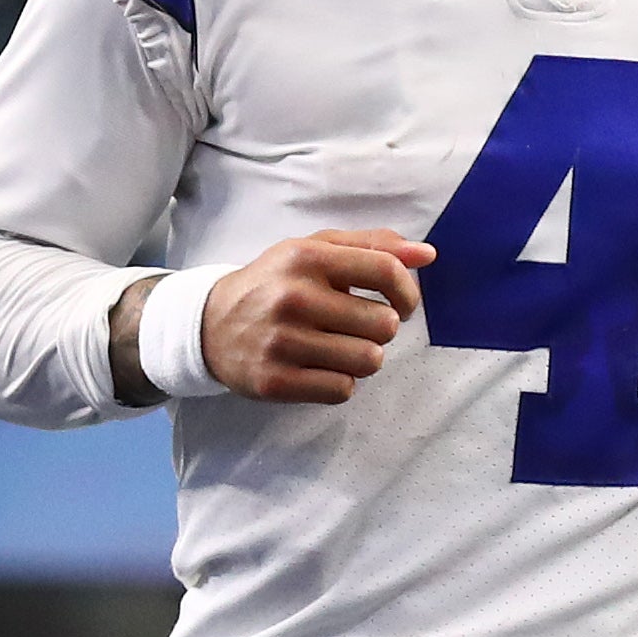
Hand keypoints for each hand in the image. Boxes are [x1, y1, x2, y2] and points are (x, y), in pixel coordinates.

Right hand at [200, 231, 437, 405]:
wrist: (209, 324)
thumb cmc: (276, 284)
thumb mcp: (314, 251)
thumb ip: (372, 246)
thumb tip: (427, 255)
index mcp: (306, 257)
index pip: (386, 270)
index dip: (408, 292)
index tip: (404, 305)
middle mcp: (293, 297)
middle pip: (384, 324)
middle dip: (380, 330)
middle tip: (358, 328)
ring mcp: (281, 341)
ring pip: (368, 361)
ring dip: (362, 359)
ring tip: (339, 349)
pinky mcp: (274, 381)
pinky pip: (342, 390)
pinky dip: (339, 383)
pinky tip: (319, 368)